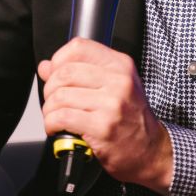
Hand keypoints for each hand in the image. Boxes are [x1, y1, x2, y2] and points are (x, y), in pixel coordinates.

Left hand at [39, 38, 172, 193]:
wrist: (150, 149)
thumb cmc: (131, 117)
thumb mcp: (114, 85)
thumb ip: (81, 72)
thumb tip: (46, 67)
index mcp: (120, 65)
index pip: (79, 47)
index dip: (59, 59)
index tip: (55, 73)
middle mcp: (118, 81)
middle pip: (65, 72)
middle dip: (50, 88)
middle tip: (53, 100)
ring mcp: (112, 104)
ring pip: (60, 96)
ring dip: (49, 109)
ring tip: (55, 116)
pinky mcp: (103, 127)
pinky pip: (62, 117)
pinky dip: (51, 123)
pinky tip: (57, 127)